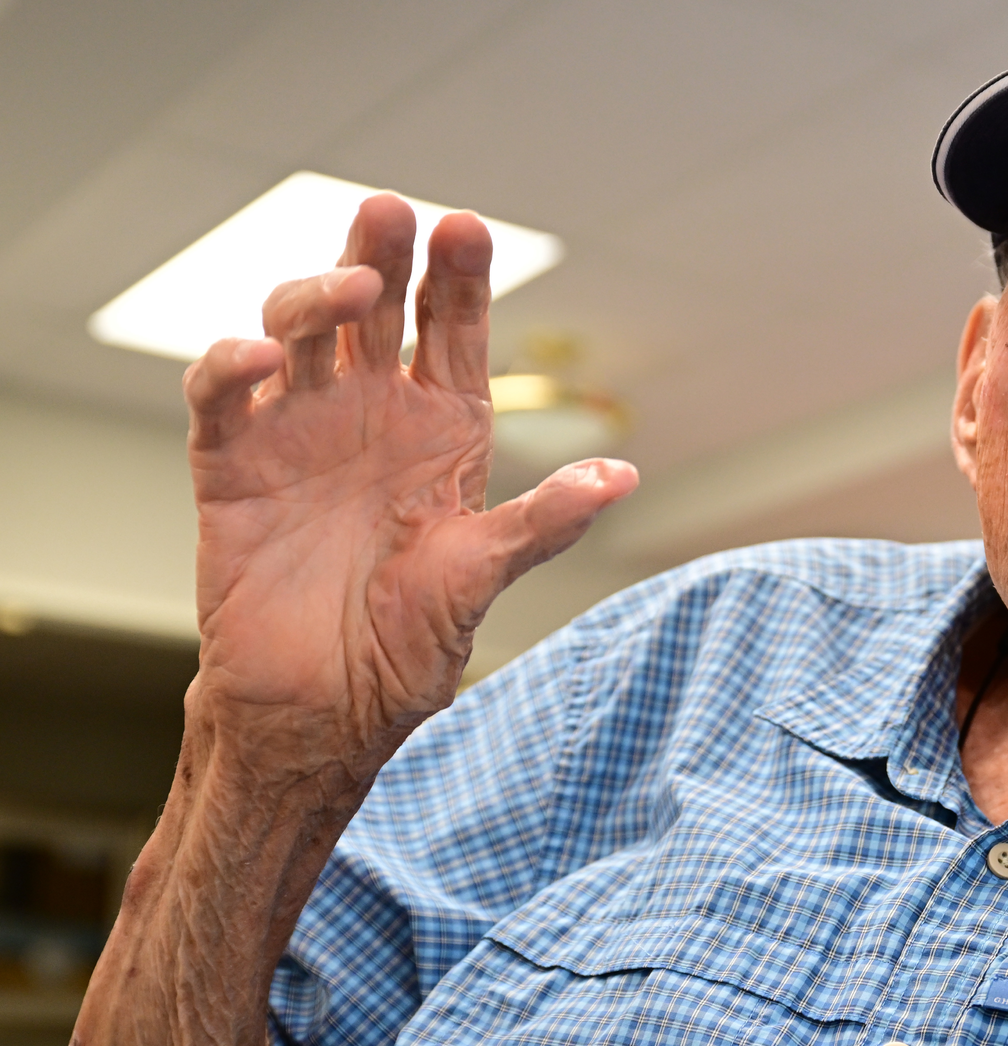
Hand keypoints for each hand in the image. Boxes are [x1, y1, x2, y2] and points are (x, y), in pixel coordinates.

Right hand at [185, 195, 635, 777]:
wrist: (324, 707)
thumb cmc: (408, 643)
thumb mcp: (484, 575)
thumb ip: (545, 521)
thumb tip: (622, 476)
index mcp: (440, 431)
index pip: (451, 332)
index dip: (458, 280)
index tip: (467, 228)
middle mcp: (369, 416)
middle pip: (371, 309)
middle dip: (382, 255)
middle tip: (391, 212)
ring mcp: (297, 432)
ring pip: (298, 330)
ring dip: (316, 295)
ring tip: (352, 289)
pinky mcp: (232, 466)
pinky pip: (221, 397)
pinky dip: (231, 367)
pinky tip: (260, 357)